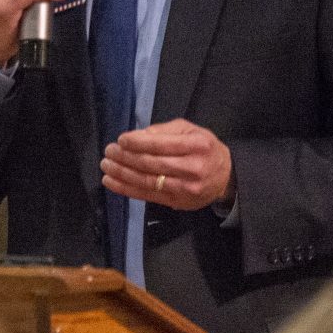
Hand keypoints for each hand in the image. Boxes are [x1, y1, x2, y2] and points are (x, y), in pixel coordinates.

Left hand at [102, 119, 233, 210]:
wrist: (226, 177)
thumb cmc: (204, 148)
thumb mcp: (190, 130)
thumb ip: (163, 130)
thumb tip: (136, 136)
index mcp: (197, 146)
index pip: (161, 145)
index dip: (137, 143)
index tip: (120, 140)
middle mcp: (193, 168)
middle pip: (152, 164)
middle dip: (125, 157)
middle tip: (109, 151)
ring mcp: (185, 188)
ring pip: (147, 181)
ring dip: (121, 173)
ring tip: (106, 165)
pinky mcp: (177, 202)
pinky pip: (147, 195)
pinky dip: (126, 189)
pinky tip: (111, 182)